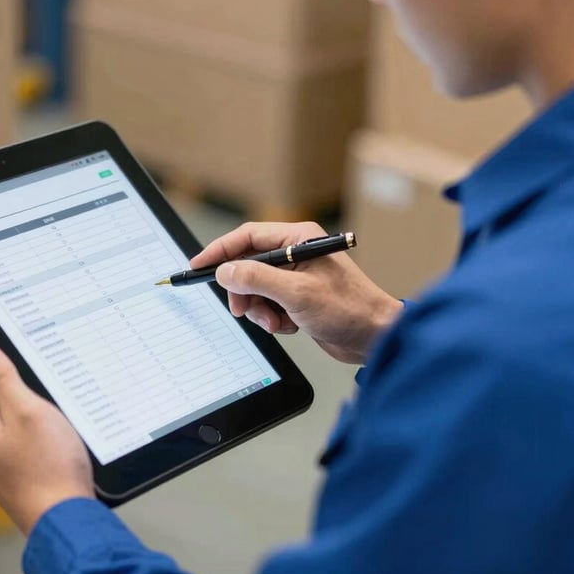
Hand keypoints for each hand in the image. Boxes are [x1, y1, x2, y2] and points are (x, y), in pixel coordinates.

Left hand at [0, 342, 94, 534]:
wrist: (66, 517)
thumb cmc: (49, 466)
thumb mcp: (27, 410)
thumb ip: (1, 378)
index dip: (9, 368)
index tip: (35, 372)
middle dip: (25, 393)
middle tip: (52, 399)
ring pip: (14, 421)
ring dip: (35, 416)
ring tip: (58, 424)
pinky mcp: (15, 475)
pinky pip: (24, 442)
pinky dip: (40, 437)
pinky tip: (57, 444)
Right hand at [192, 222, 402, 363]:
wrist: (375, 337)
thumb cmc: (348, 308)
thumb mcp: (297, 293)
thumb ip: (257, 279)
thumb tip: (225, 271)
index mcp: (298, 239)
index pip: (247, 237)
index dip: (220, 251)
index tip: (198, 266)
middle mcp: (296, 253)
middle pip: (248, 265)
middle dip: (243, 290)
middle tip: (242, 308)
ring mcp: (296, 277)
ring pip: (256, 288)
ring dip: (259, 308)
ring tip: (275, 321)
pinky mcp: (298, 298)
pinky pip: (269, 305)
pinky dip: (273, 318)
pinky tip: (290, 326)